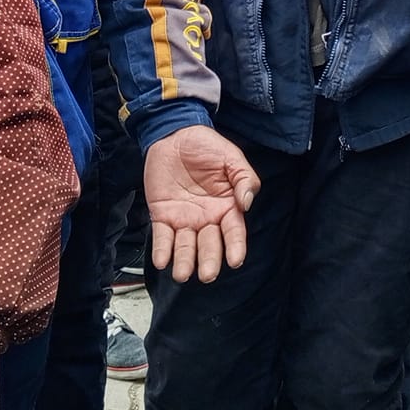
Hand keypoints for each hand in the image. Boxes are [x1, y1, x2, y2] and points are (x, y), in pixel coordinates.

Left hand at [144, 125, 260, 283]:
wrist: (174, 134)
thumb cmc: (206, 146)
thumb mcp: (231, 157)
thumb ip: (244, 178)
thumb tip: (247, 202)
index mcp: (227, 207)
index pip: (233, 232)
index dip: (235, 246)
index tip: (235, 260)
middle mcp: (206, 219)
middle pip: (209, 245)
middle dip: (208, 261)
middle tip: (206, 274)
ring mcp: (184, 219)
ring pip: (185, 246)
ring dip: (184, 261)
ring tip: (181, 274)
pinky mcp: (162, 215)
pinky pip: (162, 236)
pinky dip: (161, 249)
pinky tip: (162, 260)